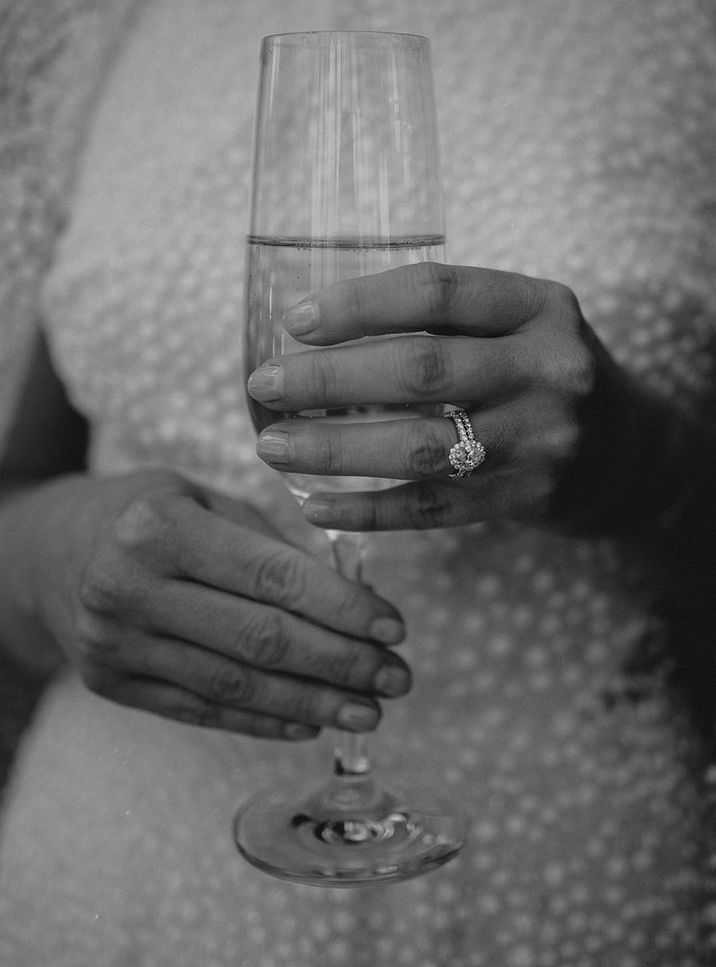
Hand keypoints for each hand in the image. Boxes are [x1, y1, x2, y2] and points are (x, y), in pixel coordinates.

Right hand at [23, 470, 409, 738]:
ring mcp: (115, 644)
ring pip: (235, 687)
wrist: (48, 554)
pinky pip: (201, 712)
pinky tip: (309, 724)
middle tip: (396, 678)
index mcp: (160, 528)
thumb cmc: (144, 515)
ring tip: (367, 712)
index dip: (342, 608)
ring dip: (312, 704)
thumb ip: (270, 543)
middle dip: (341, 664)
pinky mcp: (111, 685)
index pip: (272, 577)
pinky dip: (262, 722)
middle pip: (260, 639)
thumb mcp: (201, 500)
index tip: (395, 628)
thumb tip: (352, 596)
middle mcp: (130, 588)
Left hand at [247, 262, 648, 533]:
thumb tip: (316, 333)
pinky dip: (366, 509)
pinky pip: (431, 508)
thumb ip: (447, 322)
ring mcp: (541, 439)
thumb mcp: (520, 327)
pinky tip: (315, 506)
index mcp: (539, 306)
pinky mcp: (526, 498)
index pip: (436, 291)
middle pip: (419, 369)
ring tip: (272, 446)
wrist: (632, 454)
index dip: (357, 304)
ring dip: (334, 449)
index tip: (294, 322)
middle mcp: (547, 369)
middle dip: (327, 379)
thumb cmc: (546, 378)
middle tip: (263, 385)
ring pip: (419, 445)